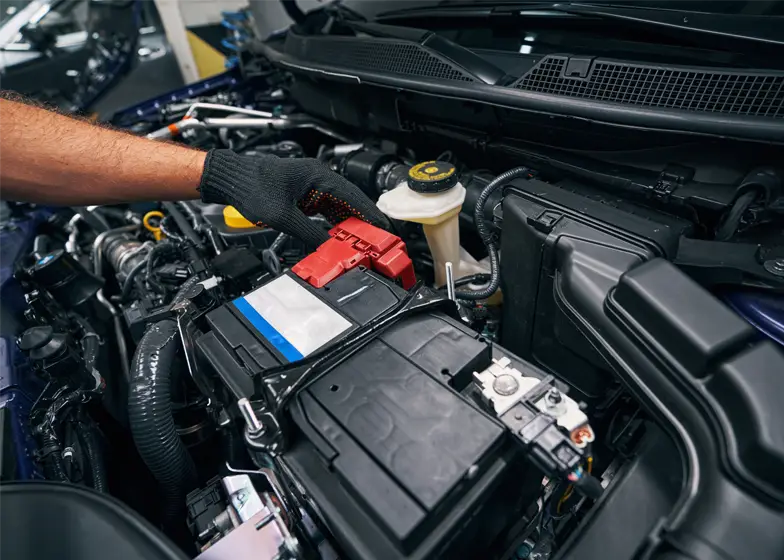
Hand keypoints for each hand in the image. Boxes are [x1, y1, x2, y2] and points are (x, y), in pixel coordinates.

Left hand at [198, 149, 389, 246]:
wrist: (231, 179)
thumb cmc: (251, 187)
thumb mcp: (282, 216)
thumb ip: (308, 233)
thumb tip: (327, 247)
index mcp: (318, 176)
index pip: (353, 197)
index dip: (370, 215)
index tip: (383, 228)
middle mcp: (318, 178)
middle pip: (349, 203)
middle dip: (363, 222)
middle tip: (376, 240)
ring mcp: (311, 186)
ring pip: (338, 208)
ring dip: (348, 224)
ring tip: (361, 242)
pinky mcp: (304, 195)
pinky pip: (325, 210)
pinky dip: (333, 224)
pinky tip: (338, 236)